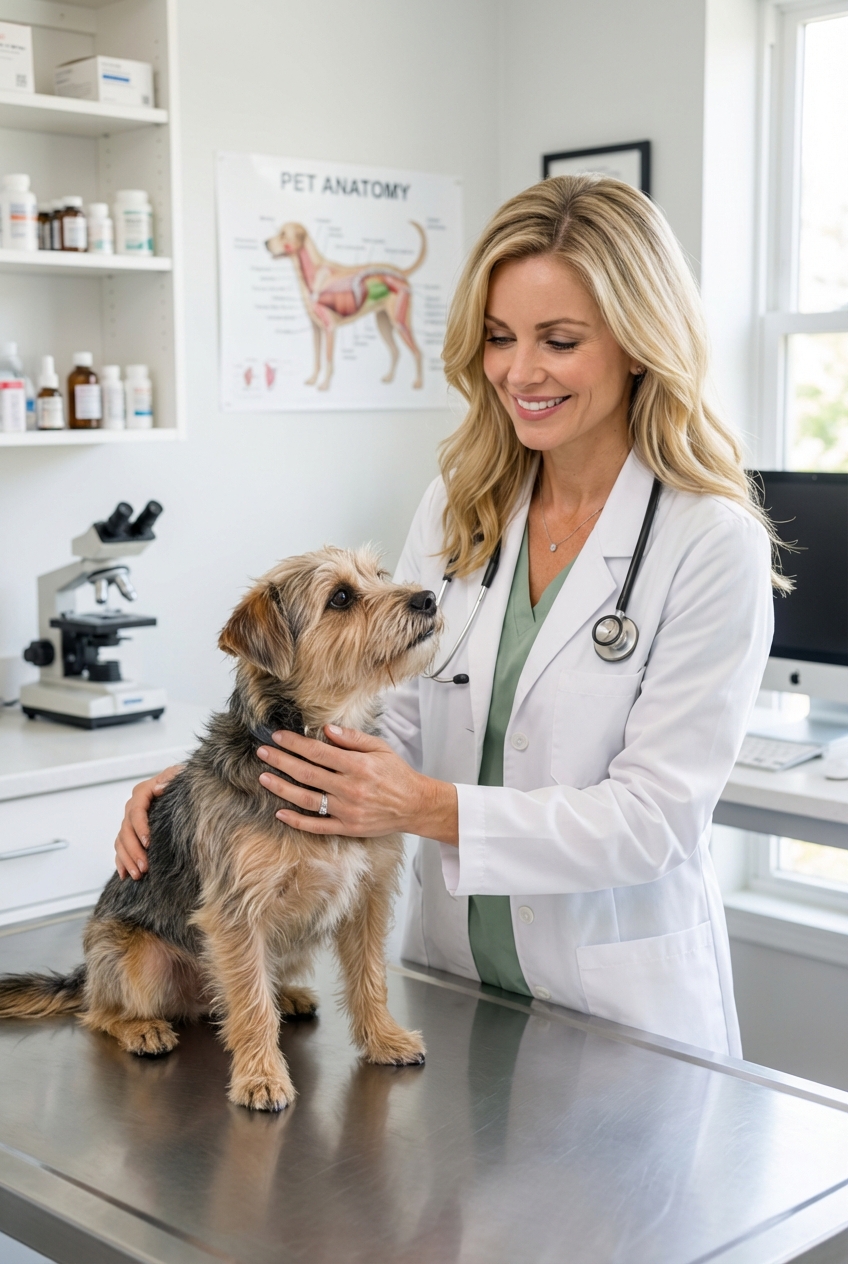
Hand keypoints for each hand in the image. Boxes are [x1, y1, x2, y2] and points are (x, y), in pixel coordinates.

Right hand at [114, 765, 183, 879]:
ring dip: (128, 860)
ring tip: (139, 875)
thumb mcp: (179, 775)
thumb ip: (170, 778)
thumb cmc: (182, 783)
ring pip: (122, 843)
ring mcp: (130, 822)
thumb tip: (159, 787)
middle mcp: (133, 807)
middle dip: (134, 850)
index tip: (149, 843)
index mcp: (143, 792)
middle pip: (126, 830)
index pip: (136, 811)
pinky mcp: (131, 834)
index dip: (140, 828)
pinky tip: (125, 875)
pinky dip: (121, 863)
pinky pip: (120, 850)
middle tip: (145, 867)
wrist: (182, 791)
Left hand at [256, 726, 457, 844]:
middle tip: (262, 752)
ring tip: (263, 778)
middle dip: (281, 761)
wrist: (415, 805)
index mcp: (357, 765)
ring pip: (306, 799)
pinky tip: (280, 812)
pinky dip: (296, 821)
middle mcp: (349, 788)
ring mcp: (346, 810)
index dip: (295, 743)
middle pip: (307, 773)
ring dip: (282, 788)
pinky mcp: (347, 828)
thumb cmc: (397, 774)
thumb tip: (326, 729)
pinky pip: (316, 826)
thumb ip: (352, 739)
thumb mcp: (380, 748)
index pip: (318, 752)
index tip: (278, 737)